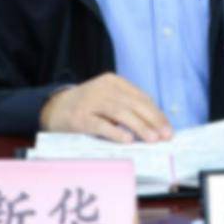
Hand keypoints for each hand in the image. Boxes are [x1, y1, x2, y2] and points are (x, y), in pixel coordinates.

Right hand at [39, 72, 172, 142]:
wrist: (55, 107)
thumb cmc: (88, 106)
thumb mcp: (108, 99)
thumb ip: (127, 107)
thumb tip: (155, 126)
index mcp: (114, 81)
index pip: (141, 97)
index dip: (156, 113)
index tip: (167, 128)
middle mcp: (103, 88)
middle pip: (133, 104)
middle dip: (152, 121)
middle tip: (165, 136)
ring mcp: (90, 101)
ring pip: (120, 113)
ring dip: (139, 127)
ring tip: (152, 139)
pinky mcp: (79, 117)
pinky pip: (101, 125)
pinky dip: (115, 133)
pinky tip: (127, 141)